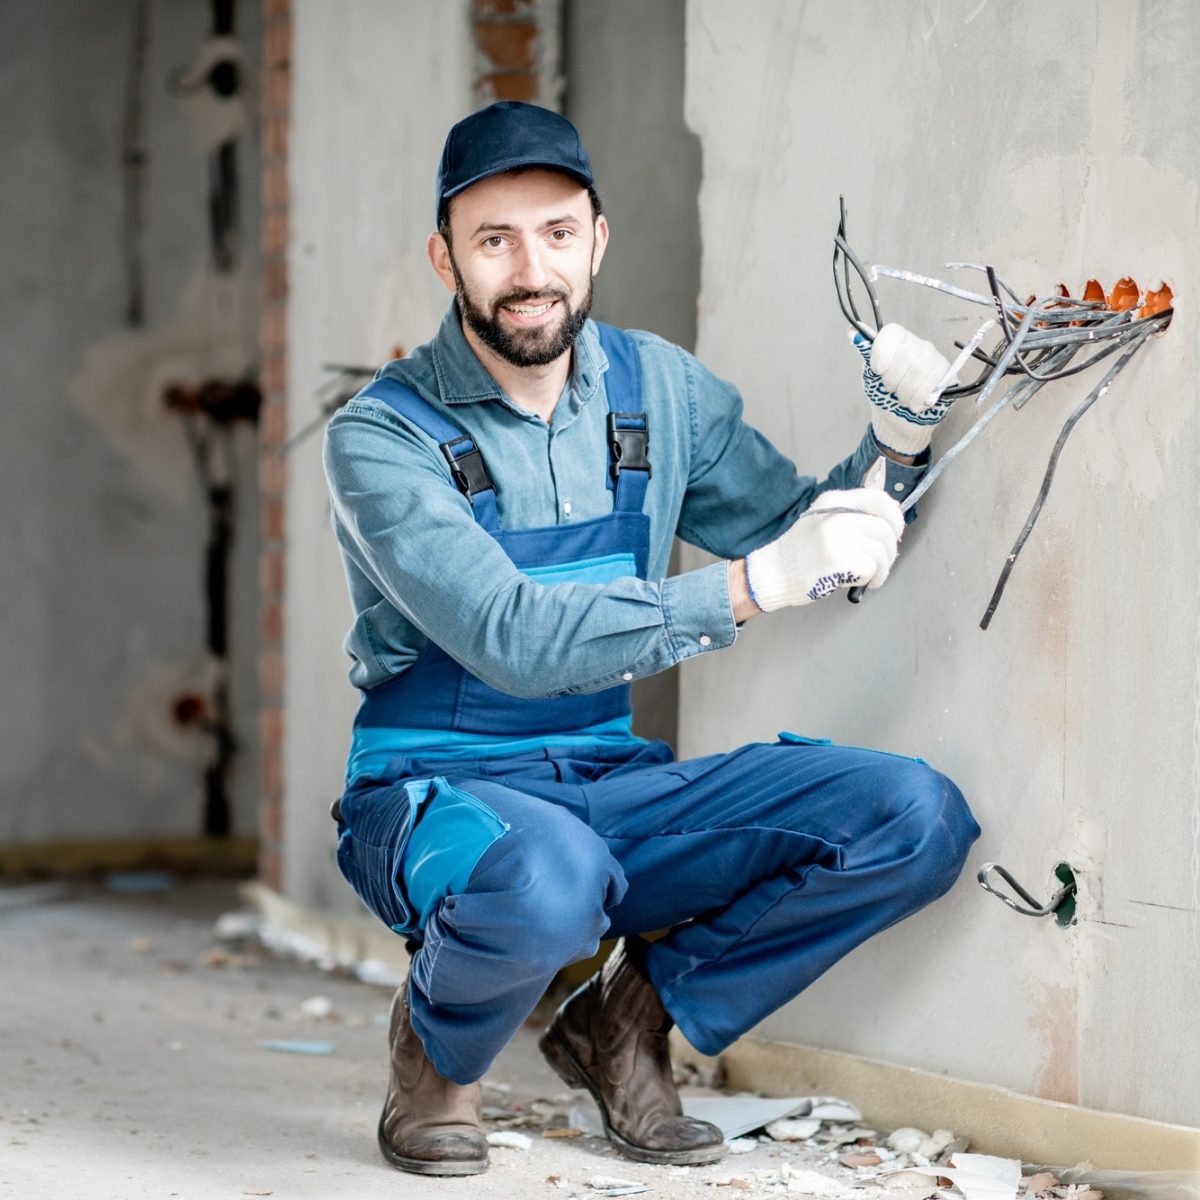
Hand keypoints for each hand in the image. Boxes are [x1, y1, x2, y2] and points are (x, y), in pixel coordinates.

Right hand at [745, 488, 904, 610]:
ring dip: (881, 569)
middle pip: (886, 529)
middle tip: (881, 564)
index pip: (878, 499)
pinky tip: (854, 582)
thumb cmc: (798, 552)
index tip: (896, 531)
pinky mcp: (842, 560)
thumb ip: (849, 516)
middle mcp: (839, 515)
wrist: (773, 572)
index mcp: (835, 501)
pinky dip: (869, 579)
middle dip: (890, 551)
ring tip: (867, 577)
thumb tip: (887, 525)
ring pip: (882, 552)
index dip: (894, 516)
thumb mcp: (821, 520)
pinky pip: (872, 569)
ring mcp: (840, 537)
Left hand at [853, 324, 955, 456]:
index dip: (882, 352)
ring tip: (902, 399)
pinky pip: (933, 382)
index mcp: (899, 341)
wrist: (900, 420)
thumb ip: (866, 352)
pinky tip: (915, 404)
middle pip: (905, 354)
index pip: (893, 332)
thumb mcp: (871, 374)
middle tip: (890, 389)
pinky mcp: (948, 375)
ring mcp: (935, 358)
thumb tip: (852, 332)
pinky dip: (919, 398)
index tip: (877, 371)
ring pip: (919, 369)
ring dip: (905, 391)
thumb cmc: (885, 395)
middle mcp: (919, 345)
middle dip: (892, 378)